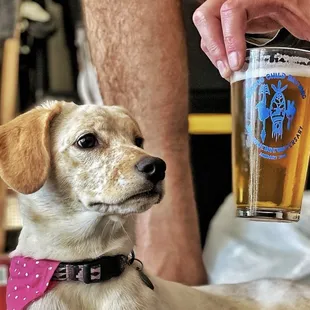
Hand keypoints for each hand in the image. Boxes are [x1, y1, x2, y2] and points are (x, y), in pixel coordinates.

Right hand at [193, 0, 309, 78]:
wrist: (304, 2)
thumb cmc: (308, 5)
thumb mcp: (306, 16)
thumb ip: (302, 29)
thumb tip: (299, 64)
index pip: (231, 9)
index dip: (229, 39)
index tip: (236, 63)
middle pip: (207, 16)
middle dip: (213, 47)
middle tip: (226, 69)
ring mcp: (235, 4)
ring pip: (207, 25)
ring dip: (213, 52)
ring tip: (227, 70)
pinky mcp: (234, 16)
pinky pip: (214, 31)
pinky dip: (217, 50)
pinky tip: (229, 62)